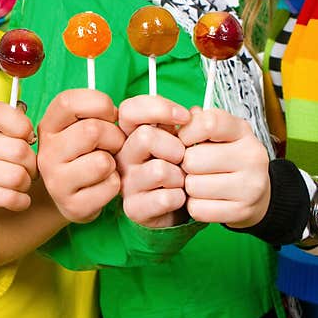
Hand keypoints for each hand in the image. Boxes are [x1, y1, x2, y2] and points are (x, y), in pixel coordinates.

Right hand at [0, 101, 36, 221]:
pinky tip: (19, 199)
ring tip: (21, 184)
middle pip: (18, 150)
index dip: (22, 125)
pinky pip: (9, 197)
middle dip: (32, 164)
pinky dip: (22, 201)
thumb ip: (13, 127)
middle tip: (29, 169)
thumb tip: (33, 137)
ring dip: (26, 184)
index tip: (27, 138)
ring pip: (17, 176)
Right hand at [36, 89, 124, 222]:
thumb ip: (94, 111)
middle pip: (92, 131)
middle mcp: (46, 153)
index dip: (98, 103)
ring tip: (106, 165)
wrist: (72, 195)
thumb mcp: (81, 125)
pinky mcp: (73, 206)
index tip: (109, 115)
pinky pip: (110, 186)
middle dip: (114, 136)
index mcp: (48, 127)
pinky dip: (115, 184)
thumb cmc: (85, 152)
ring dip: (114, 162)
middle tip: (113, 145)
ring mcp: (56, 182)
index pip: (68, 102)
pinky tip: (103, 184)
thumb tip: (120, 114)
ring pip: (102, 161)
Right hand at [116, 95, 191, 227]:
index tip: (185, 117)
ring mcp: (125, 182)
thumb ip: (187, 122)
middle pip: (145, 136)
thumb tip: (195, 112)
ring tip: (181, 181)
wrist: (177, 208)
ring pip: (159, 170)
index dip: (158, 108)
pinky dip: (180, 198)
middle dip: (175, 147)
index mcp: (131, 133)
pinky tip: (178, 199)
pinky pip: (165, 198)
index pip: (130, 109)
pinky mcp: (133, 208)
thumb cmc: (179, 168)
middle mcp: (122, 155)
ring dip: (180, 177)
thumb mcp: (182, 139)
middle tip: (183, 159)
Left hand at [177, 107, 269, 226]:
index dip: (187, 132)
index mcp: (242, 131)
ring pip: (193, 186)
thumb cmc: (228, 158)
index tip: (186, 141)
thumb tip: (176, 119)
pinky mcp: (242, 211)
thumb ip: (197, 123)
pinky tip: (206, 200)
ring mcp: (250, 186)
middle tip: (194, 167)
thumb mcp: (218, 134)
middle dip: (185, 165)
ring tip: (201, 183)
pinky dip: (195, 207)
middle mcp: (251, 157)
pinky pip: (198, 209)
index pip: (208, 123)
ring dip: (189, 188)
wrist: (257, 193)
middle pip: (193, 159)